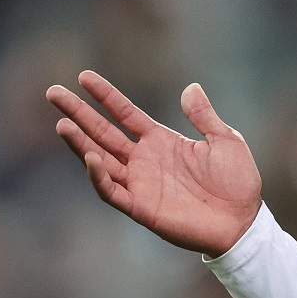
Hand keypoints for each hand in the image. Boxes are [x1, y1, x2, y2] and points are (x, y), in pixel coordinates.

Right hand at [47, 70, 263, 257]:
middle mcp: (144, 160)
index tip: (84, 77)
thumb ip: (204, 116)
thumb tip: (191, 88)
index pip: (125, 113)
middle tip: (53, 92)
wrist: (244, 220)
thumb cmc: (237, 183)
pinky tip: (91, 158)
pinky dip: (99, 176)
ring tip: (61, 123)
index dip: (105, 96)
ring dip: (79, 143)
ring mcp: (140, 183)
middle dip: (78, 113)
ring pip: (100, 159)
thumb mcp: (226, 141)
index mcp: (161, 141)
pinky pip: (112, 191)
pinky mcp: (141, 207)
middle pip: (102, 132)